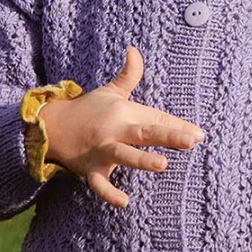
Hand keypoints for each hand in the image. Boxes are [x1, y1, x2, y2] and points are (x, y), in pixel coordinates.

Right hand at [39, 46, 203, 207]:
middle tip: (192, 140)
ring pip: (124, 155)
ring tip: (162, 164)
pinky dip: (110, 193)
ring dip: (142, 159)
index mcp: (124, 112)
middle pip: (145, 133)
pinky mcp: (91, 168)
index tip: (200, 134)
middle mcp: (115, 130)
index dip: (178, 126)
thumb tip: (134, 49)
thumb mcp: (110, 91)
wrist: (51, 126)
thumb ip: (129, 74)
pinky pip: (100, 183)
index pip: (157, 119)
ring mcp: (102, 150)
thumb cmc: (88, 109)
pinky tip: (124, 202)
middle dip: (169, 135)